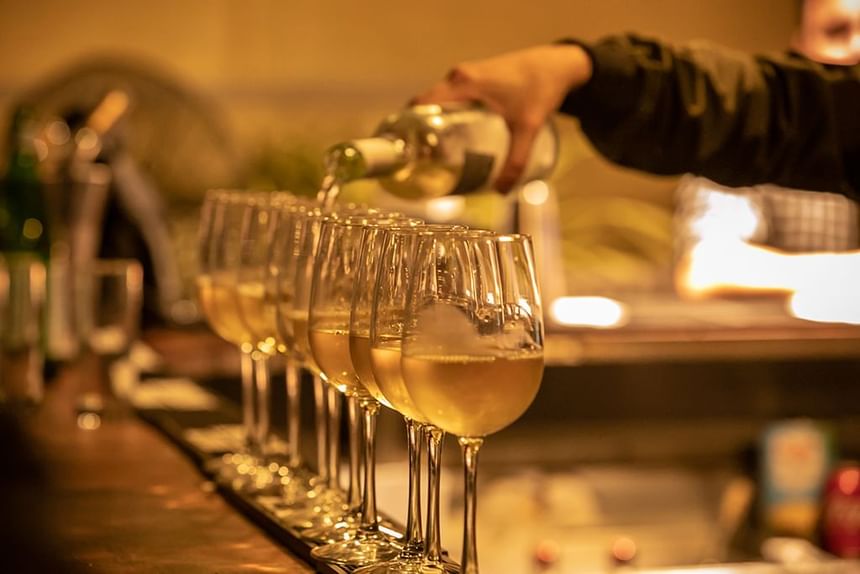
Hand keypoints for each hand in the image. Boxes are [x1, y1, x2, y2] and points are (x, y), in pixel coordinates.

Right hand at [412, 43, 591, 191]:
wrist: (558, 64)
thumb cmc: (541, 90)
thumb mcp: (528, 129)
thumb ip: (516, 162)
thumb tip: (501, 193)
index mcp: (463, 83)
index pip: (421, 104)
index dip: (408, 127)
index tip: (406, 152)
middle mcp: (459, 76)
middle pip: (426, 106)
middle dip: (420, 132)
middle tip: (422, 162)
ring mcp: (466, 76)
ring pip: (439, 103)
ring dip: (433, 125)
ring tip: (435, 156)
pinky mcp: (475, 78)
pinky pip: (451, 98)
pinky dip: (446, 116)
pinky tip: (454, 138)